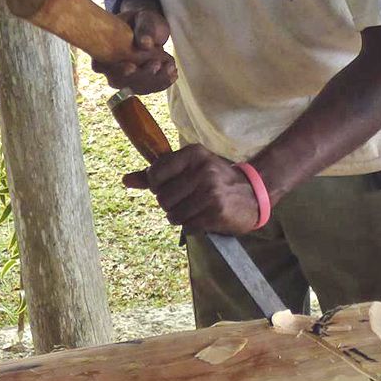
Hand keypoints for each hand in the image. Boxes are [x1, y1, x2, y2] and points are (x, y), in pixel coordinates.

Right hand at [92, 1, 176, 94]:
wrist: (148, 28)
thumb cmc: (141, 21)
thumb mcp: (144, 19)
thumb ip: (144, 29)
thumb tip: (145, 44)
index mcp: (103, 49)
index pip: (101, 65)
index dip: (114, 68)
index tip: (130, 66)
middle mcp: (109, 67)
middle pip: (120, 81)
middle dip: (140, 75)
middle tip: (157, 63)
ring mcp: (123, 77)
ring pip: (136, 87)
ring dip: (155, 80)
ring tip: (171, 67)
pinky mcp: (137, 82)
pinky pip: (148, 88)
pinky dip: (161, 82)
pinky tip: (173, 73)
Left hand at [123, 144, 264, 233]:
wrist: (255, 193)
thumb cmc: (216, 179)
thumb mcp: (189, 168)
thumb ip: (157, 174)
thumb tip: (125, 180)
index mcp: (194, 154)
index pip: (155, 174)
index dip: (158, 186)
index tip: (172, 186)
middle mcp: (202, 170)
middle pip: (162, 198)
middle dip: (170, 204)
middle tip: (188, 200)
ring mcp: (210, 191)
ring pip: (173, 215)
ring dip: (181, 217)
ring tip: (196, 209)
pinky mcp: (216, 211)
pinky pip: (187, 226)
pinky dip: (192, 226)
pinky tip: (205, 217)